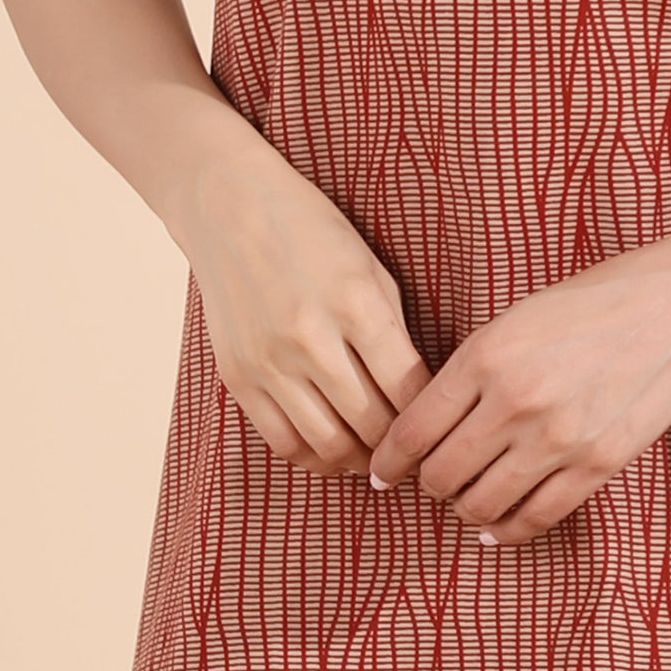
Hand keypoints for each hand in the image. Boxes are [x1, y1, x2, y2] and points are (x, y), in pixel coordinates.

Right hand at [184, 132, 430, 469]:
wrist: (230, 209)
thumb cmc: (312, 234)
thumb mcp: (370, 271)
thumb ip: (395, 334)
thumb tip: (421, 399)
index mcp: (356, 305)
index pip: (409, 390)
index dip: (430, 420)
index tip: (441, 430)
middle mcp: (311, 338)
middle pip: (372, 425)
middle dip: (400, 448)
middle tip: (414, 453)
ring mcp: (270, 361)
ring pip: (329, 444)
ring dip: (360, 460)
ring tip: (377, 457)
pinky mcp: (239, 377)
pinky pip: (283, 442)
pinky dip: (315, 458)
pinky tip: (333, 450)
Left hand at [365, 246, 670, 544]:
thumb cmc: (592, 304)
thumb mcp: (514, 319)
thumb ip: (469, 372)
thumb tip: (424, 426)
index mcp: (485, 357)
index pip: (412, 431)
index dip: (387, 461)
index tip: (381, 472)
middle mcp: (515, 403)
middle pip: (440, 476)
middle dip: (427, 485)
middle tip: (430, 481)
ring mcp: (557, 439)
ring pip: (481, 505)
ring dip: (464, 509)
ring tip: (466, 499)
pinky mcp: (596, 465)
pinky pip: (535, 519)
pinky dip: (506, 531)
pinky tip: (496, 527)